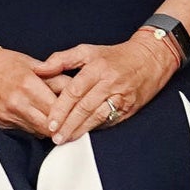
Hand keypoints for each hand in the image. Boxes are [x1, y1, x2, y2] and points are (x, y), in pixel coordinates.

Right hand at [0, 45, 65, 138]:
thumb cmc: (3, 62)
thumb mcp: (31, 63)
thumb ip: (53, 75)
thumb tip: (74, 86)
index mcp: (28, 85)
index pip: (56, 109)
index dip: (69, 113)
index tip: (78, 112)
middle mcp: (18, 103)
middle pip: (49, 126)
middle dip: (62, 125)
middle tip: (72, 122)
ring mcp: (9, 115)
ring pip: (38, 131)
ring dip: (49, 127)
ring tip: (58, 121)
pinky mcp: (2, 122)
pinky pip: (25, 130)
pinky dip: (35, 126)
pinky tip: (39, 117)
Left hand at [35, 31, 180, 143]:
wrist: (149, 59)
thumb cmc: (115, 56)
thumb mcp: (87, 51)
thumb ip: (61, 59)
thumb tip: (39, 69)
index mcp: (96, 67)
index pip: (74, 91)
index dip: (61, 108)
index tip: (50, 122)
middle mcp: (109, 82)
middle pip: (84, 107)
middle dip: (68, 124)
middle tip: (55, 136)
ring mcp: (121, 96)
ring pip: (98, 116)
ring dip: (81, 130)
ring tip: (67, 139)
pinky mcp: (129, 107)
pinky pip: (110, 120)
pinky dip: (96, 128)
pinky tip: (84, 134)